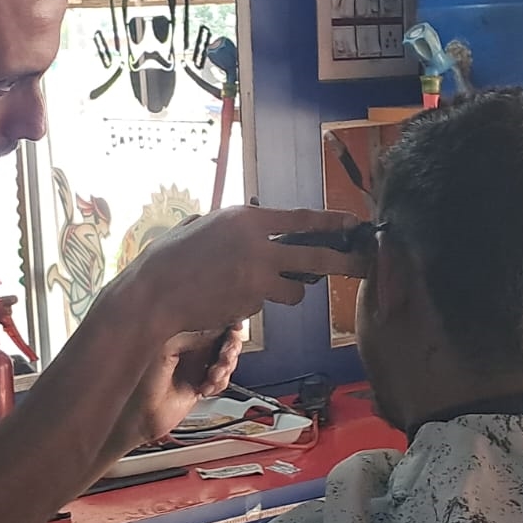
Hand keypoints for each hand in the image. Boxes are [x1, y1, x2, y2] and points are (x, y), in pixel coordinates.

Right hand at [105, 205, 367, 337]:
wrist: (154, 294)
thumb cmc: (169, 259)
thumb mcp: (202, 226)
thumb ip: (231, 226)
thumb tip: (251, 227)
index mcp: (246, 218)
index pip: (301, 218)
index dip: (331, 222)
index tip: (353, 223)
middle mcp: (257, 244)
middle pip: (316, 256)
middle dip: (346, 262)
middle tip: (368, 265)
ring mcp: (256, 276)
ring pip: (296, 289)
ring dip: (290, 290)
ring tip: (262, 289)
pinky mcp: (251, 303)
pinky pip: (267, 304)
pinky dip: (257, 303)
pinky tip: (228, 299)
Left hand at [107, 326, 243, 454]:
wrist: (136, 417)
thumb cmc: (136, 382)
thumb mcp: (167, 349)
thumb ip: (193, 335)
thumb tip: (218, 327)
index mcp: (177, 329)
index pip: (209, 317)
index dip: (225, 322)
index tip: (233, 328)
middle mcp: (187, 345)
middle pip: (224, 337)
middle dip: (229, 347)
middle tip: (224, 357)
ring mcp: (194, 364)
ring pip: (227, 358)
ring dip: (224, 367)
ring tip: (212, 376)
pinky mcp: (200, 383)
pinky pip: (223, 379)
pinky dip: (220, 382)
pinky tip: (206, 387)